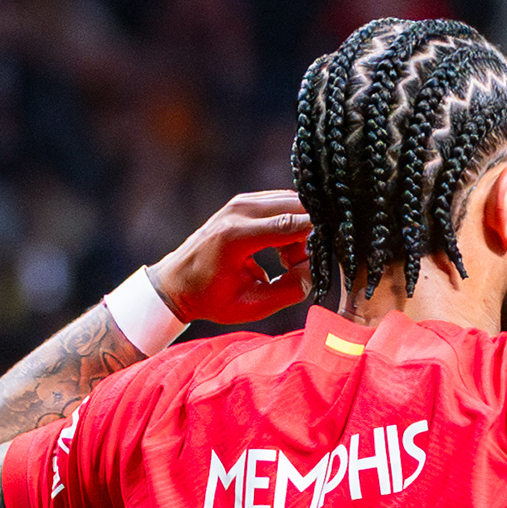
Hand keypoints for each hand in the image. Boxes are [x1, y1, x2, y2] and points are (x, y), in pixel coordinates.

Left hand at [150, 191, 313, 324]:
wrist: (178, 282)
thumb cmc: (212, 298)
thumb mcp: (251, 306)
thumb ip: (288, 291)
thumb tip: (312, 270)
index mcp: (236, 237)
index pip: (292, 224)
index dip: (318, 237)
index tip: (328, 255)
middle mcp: (238, 211)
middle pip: (296, 207)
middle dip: (309, 234)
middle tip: (299, 264)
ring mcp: (240, 202)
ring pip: (291, 203)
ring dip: (300, 229)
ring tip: (287, 260)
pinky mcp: (244, 201)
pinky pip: (281, 203)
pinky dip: (290, 223)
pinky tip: (281, 250)